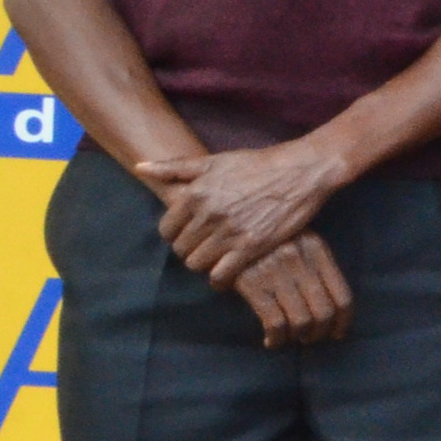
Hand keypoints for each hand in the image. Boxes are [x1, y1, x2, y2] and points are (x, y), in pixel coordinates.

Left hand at [138, 140, 350, 284]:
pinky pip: (221, 274)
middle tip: (205, 247)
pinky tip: (226, 274)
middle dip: (190, 249)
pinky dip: (220, 279)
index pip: (167, 229)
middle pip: (181, 249)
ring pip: (197, 263)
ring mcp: (229, 232)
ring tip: (216, 258)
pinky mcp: (251, 247)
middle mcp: (208, 215)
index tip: (190, 233)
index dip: (176, 234)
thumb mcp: (214, 161)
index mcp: (195, 195)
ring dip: (204, 264)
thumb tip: (139, 167)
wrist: (300, 171)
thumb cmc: (257, 164)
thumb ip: (174, 167)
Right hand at [232, 233, 353, 347]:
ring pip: (301, 321)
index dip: (342, 322)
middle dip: (320, 333)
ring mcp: (276, 272)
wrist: (226, 222)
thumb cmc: (264, 237)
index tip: (336, 334)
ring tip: (290, 337)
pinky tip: (271, 341)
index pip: (343, 297)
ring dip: (298, 337)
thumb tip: (330, 308)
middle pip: (324, 312)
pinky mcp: (252, 283)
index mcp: (317, 249)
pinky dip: (276, 338)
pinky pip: (274, 322)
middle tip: (310, 338)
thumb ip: (315, 264)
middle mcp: (300, 261)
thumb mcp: (297, 239)